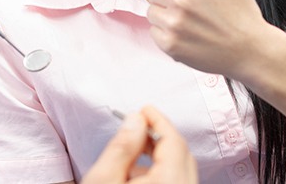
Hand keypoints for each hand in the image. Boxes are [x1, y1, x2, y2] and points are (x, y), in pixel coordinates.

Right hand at [82, 105, 197, 183]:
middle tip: (138, 126)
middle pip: (182, 155)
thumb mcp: (103, 179)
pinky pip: (177, 183)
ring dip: (161, 156)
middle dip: (160, 136)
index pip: (175, 141)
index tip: (144, 109)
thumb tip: (136, 119)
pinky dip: (162, 173)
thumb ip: (122, 146)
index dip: (158, 120)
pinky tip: (136, 176)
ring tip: (132, 153)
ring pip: (181, 171)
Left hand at [146, 0, 266, 80]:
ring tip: (190, 22)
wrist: (252, 51)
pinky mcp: (170, 45)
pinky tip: (188, 37)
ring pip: (151, 12)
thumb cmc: (242, 10)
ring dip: (165, 17)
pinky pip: (154, 33)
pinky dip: (167, 36)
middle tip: (191, 7)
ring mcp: (174, 23)